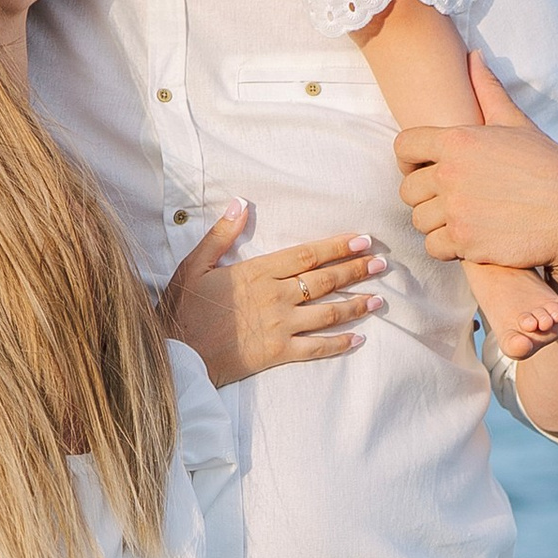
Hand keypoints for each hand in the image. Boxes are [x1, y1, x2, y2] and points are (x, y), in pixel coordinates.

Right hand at [163, 210, 381, 385]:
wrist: (176, 353)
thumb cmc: (183, 308)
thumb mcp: (195, 264)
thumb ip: (221, 235)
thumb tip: (240, 204)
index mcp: (258, 272)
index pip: (307, 255)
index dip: (338, 247)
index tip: (362, 240)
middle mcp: (276, 296)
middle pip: (325, 280)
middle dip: (355, 270)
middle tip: (381, 264)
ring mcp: (280, 326)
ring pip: (328, 312)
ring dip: (356, 304)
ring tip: (378, 299)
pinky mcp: (278, 353)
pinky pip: (316, 348)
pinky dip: (339, 343)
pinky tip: (358, 338)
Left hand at [395, 55, 557, 276]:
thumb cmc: (548, 166)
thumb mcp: (517, 124)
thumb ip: (488, 91)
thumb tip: (473, 56)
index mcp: (458, 140)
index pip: (404, 146)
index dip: (408, 159)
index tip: (421, 168)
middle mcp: (451, 173)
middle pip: (408, 189)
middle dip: (424, 196)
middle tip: (448, 200)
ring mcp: (456, 210)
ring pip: (419, 220)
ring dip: (435, 223)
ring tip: (460, 219)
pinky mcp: (465, 242)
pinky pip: (433, 247)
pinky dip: (446, 248)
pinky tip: (466, 240)